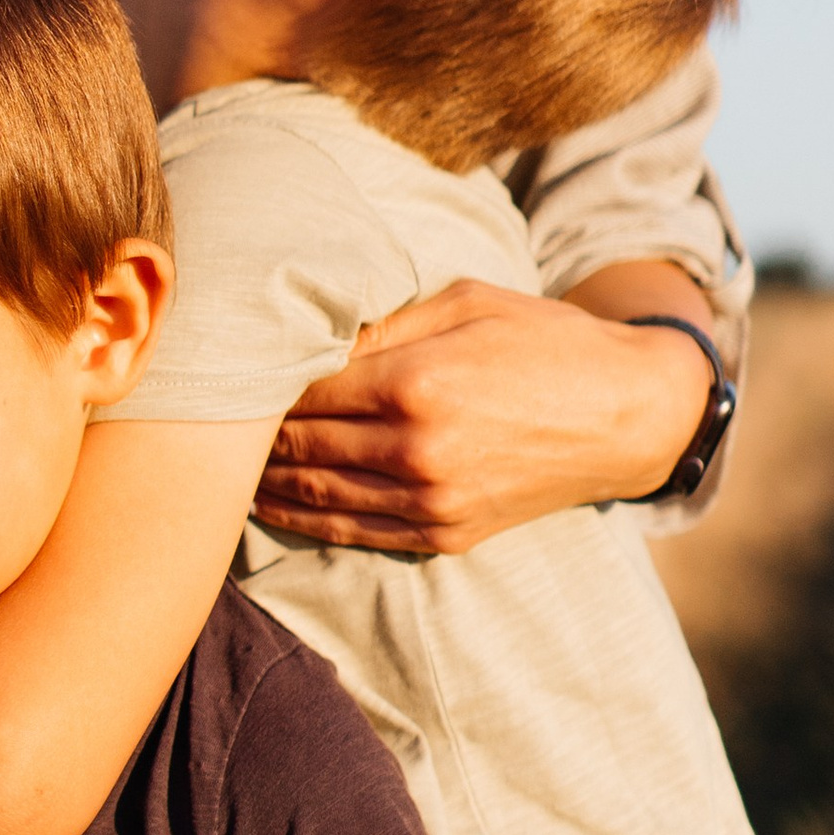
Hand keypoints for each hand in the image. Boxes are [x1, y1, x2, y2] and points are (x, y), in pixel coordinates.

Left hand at [253, 281, 715, 555]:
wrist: (627, 414)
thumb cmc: (544, 340)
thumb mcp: (465, 301)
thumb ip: (380, 323)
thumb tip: (306, 334)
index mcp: (417, 383)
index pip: (304, 391)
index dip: (260, 383)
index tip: (228, 369)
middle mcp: (417, 450)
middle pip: (300, 445)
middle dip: (249, 433)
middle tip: (206, 418)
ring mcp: (432, 501)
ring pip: (317, 495)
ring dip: (263, 481)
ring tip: (219, 464)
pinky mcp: (446, 533)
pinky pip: (356, 531)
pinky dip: (305, 518)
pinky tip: (271, 503)